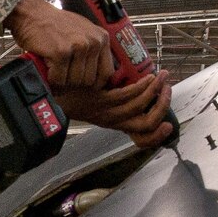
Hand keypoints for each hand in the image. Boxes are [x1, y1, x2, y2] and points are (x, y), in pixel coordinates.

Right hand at [5, 0, 112, 89]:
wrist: (31, 13)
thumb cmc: (53, 23)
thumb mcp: (81, 32)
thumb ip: (92, 51)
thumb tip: (97, 75)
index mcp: (101, 38)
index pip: (107, 72)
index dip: (94, 82)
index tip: (83, 84)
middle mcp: (93, 41)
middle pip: (89, 80)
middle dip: (73, 81)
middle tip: (62, 73)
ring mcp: (78, 46)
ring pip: (74, 82)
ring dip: (61, 80)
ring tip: (54, 68)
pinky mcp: (62, 52)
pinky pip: (58, 79)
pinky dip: (50, 78)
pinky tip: (47, 67)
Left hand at [55, 72, 176, 148]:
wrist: (48, 92)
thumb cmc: (71, 96)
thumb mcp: (95, 106)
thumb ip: (113, 104)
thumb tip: (135, 92)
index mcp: (112, 124)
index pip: (140, 139)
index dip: (157, 136)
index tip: (169, 126)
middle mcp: (110, 121)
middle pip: (145, 123)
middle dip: (162, 106)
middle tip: (169, 89)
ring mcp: (105, 110)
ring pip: (139, 106)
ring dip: (156, 91)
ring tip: (163, 77)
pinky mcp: (99, 99)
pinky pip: (127, 94)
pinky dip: (142, 86)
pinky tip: (147, 77)